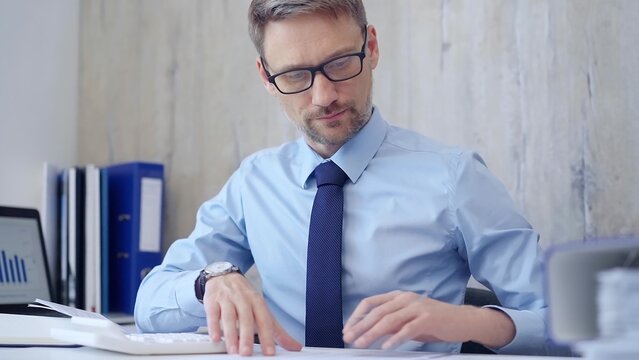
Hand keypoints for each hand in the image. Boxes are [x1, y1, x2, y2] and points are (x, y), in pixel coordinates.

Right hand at [203, 273, 301, 355]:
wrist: (224, 275)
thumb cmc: (244, 297)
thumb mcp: (262, 310)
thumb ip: (277, 330)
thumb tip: (295, 346)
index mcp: (258, 302)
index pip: (264, 320)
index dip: (267, 336)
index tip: (269, 352)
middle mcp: (243, 299)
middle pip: (246, 318)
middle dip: (247, 336)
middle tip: (247, 353)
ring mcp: (227, 299)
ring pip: (229, 317)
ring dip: (231, 334)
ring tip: (233, 350)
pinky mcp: (212, 301)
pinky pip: (213, 313)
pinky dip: (214, 326)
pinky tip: (216, 338)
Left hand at [342, 290, 513, 349]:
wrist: (463, 321)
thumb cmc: (433, 321)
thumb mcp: (408, 319)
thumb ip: (391, 323)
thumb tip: (369, 331)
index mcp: (398, 296)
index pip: (371, 302)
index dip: (357, 316)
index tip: (348, 329)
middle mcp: (406, 298)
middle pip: (377, 311)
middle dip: (361, 326)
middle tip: (349, 339)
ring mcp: (417, 307)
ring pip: (389, 319)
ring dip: (373, 333)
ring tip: (362, 344)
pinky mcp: (428, 318)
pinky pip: (408, 329)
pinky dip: (395, 338)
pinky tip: (386, 347)